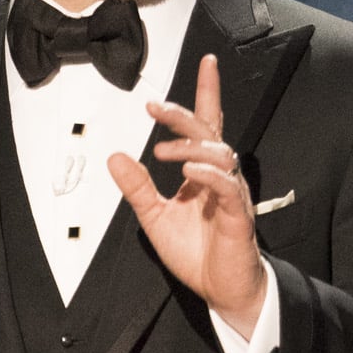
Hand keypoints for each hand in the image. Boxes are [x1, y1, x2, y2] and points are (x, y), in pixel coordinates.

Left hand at [108, 51, 265, 336]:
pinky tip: (188, 174)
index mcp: (203, 173)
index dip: (207, 92)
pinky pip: (226, 186)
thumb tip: (115, 157)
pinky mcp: (238, 215)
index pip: (206, 124)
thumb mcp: (155, 218)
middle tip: (155, 108)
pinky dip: (207, 176)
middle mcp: (220, 177)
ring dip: (189, 147)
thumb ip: (137, 188)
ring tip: (162, 152)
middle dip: (183, 114)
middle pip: (208, 132)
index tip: (205, 62)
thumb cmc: (198, 255)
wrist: (222, 290)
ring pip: (218, 154)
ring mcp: (231, 194)